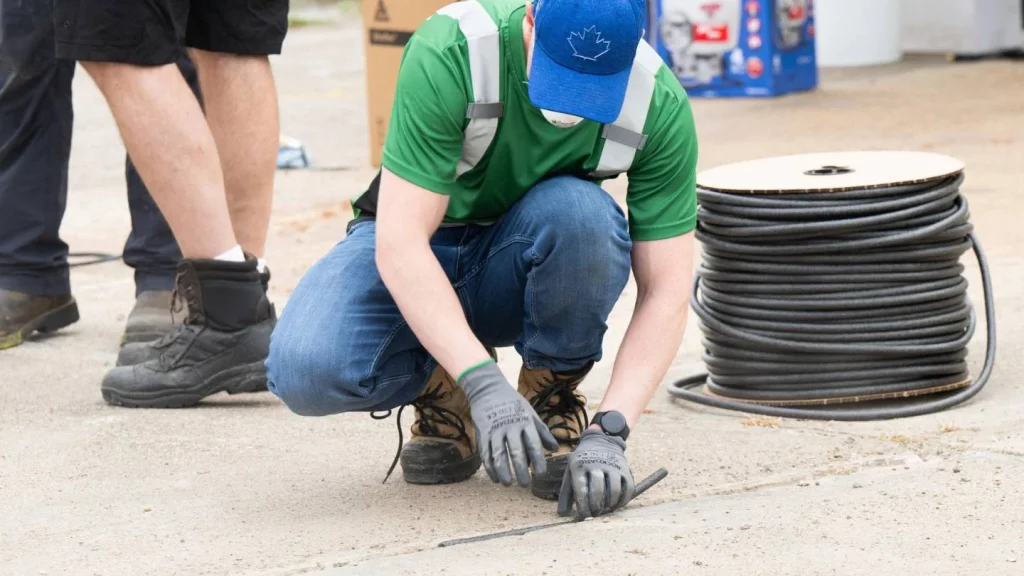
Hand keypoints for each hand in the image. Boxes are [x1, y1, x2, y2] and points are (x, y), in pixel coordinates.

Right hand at [457, 361, 558, 485]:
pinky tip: (495, 477)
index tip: (541, 474)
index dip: (538, 460)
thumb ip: (542, 432)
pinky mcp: (483, 433)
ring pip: (498, 454)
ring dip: (503, 471)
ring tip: (508, 484)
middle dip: (520, 470)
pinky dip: (490, 467)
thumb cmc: (513, 403)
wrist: (488, 390)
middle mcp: (510, 427)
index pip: (533, 444)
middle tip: (525, 484)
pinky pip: (486, 453)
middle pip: (516, 452)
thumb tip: (555, 448)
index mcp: (525, 422)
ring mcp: (495, 430)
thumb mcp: (531, 413)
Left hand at [557, 429, 634, 519]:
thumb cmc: (582, 463)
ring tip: (605, 509)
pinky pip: (628, 488)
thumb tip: (562, 514)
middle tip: (595, 514)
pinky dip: (623, 500)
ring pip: (614, 490)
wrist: (599, 441)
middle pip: (598, 491)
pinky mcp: (624, 468)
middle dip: (596, 507)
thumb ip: (566, 493)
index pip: (581, 491)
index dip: (583, 507)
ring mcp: (612, 466)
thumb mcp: (570, 473)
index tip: (584, 516)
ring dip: (610, 505)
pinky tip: (616, 504)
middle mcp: (596, 464)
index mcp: (579, 466)